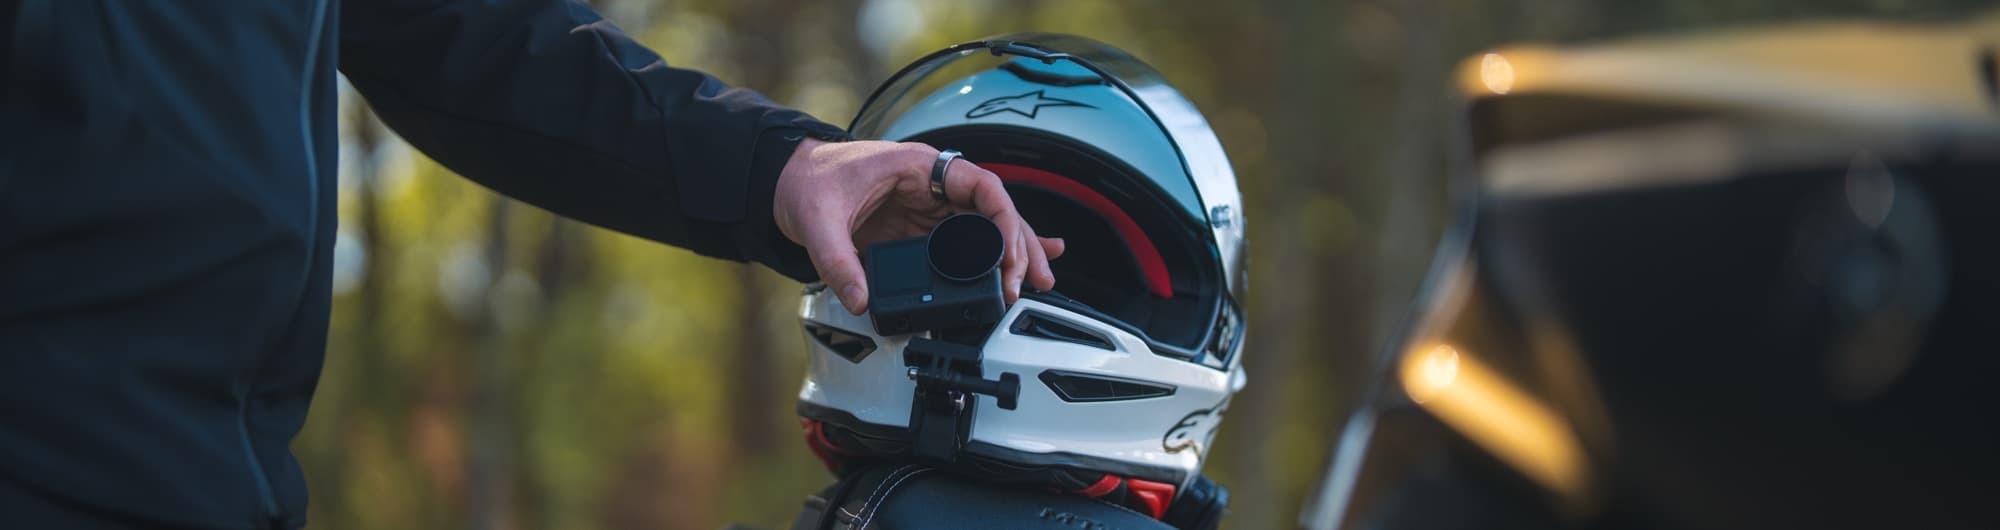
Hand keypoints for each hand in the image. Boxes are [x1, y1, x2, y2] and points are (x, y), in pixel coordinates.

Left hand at [775, 139, 1064, 314]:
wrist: (784, 182)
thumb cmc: (805, 182)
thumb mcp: (818, 222)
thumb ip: (838, 263)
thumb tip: (861, 301)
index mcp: (916, 166)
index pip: (980, 185)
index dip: (1002, 219)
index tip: (1009, 254)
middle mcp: (930, 183)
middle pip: (991, 211)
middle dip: (1019, 245)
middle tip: (1033, 280)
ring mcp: (927, 206)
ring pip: (984, 227)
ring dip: (1014, 252)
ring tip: (1041, 279)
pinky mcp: (919, 227)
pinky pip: (964, 240)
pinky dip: (991, 253)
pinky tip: (1019, 266)